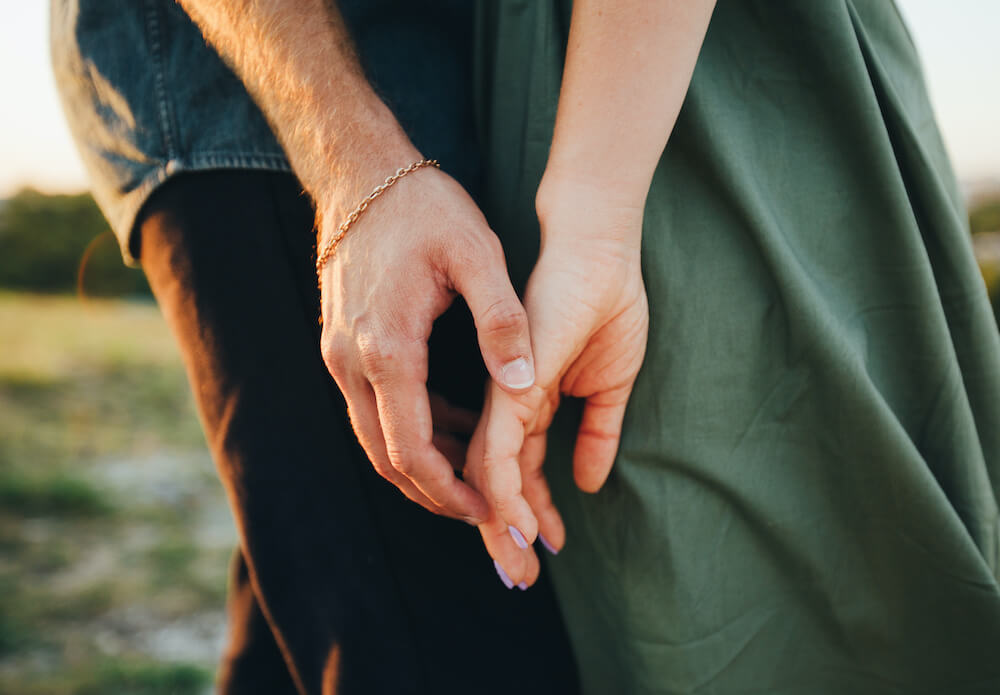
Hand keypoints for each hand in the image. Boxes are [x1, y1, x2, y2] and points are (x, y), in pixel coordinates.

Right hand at [318, 164, 535, 523]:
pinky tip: (452, 422)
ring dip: (421, 462)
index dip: (449, 489)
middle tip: (483, 506)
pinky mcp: (342, 343)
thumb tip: (523, 382)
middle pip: (386, 457)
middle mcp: (352, 362)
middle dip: (434, 491)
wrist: (359, 172)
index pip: (411, 450)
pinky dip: (409, 428)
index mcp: (387, 349)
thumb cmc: (422, 208)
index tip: (487, 507)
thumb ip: (502, 320)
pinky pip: (373, 407)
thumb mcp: (477, 253)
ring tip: (477, 469)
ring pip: (375, 437)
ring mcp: (339, 354)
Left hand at [464, 185, 649, 586]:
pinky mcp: (508, 384)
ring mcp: (504, 395)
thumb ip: (599, 433)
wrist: (600, 250)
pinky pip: (496, 447)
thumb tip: (590, 482)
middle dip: (509, 535)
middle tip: (521, 580)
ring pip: (489, 476)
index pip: (523, 473)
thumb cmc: (607, 304)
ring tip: (519, 568)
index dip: (534, 514)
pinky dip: (501, 491)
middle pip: (499, 484)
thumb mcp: (613, 386)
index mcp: (530, 404)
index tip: (548, 549)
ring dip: (502, 527)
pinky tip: (514, 525)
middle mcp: (509, 405)